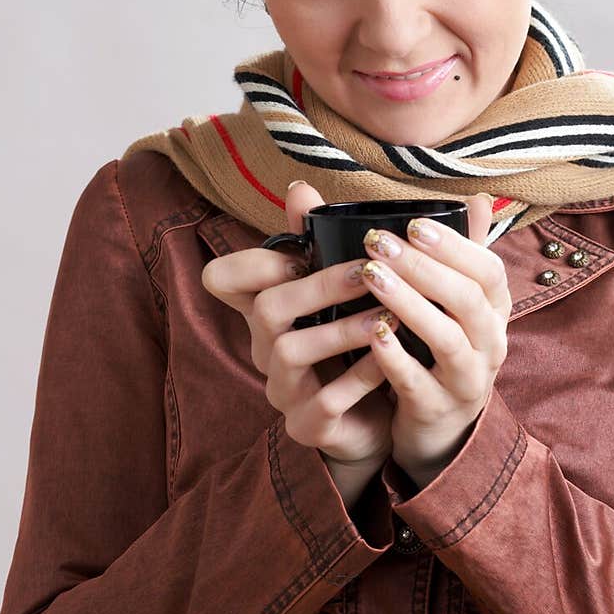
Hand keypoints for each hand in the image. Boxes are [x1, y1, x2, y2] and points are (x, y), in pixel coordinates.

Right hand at [200, 182, 396, 504]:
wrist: (377, 417)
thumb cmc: (356, 344)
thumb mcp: (341, 292)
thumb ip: (323, 242)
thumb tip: (300, 187)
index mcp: (268, 310)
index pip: (223, 279)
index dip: (249, 262)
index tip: (296, 253)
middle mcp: (265, 347)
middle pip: (267, 308)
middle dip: (318, 286)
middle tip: (366, 273)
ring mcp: (283, 390)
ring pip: (290, 352)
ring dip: (340, 330)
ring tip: (386, 315)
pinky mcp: (307, 426)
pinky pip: (324, 402)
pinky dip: (358, 377)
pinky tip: (391, 358)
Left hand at [357, 194, 511, 488]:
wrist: (439, 429)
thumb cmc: (441, 351)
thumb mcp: (457, 303)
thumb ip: (461, 253)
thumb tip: (479, 197)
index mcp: (494, 311)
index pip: (488, 271)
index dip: (454, 245)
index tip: (413, 223)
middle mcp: (489, 344)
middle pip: (468, 300)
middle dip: (423, 267)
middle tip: (379, 242)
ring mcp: (467, 380)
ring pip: (447, 339)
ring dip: (409, 304)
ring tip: (371, 276)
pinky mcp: (437, 410)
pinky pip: (418, 383)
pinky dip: (395, 357)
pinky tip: (371, 333)